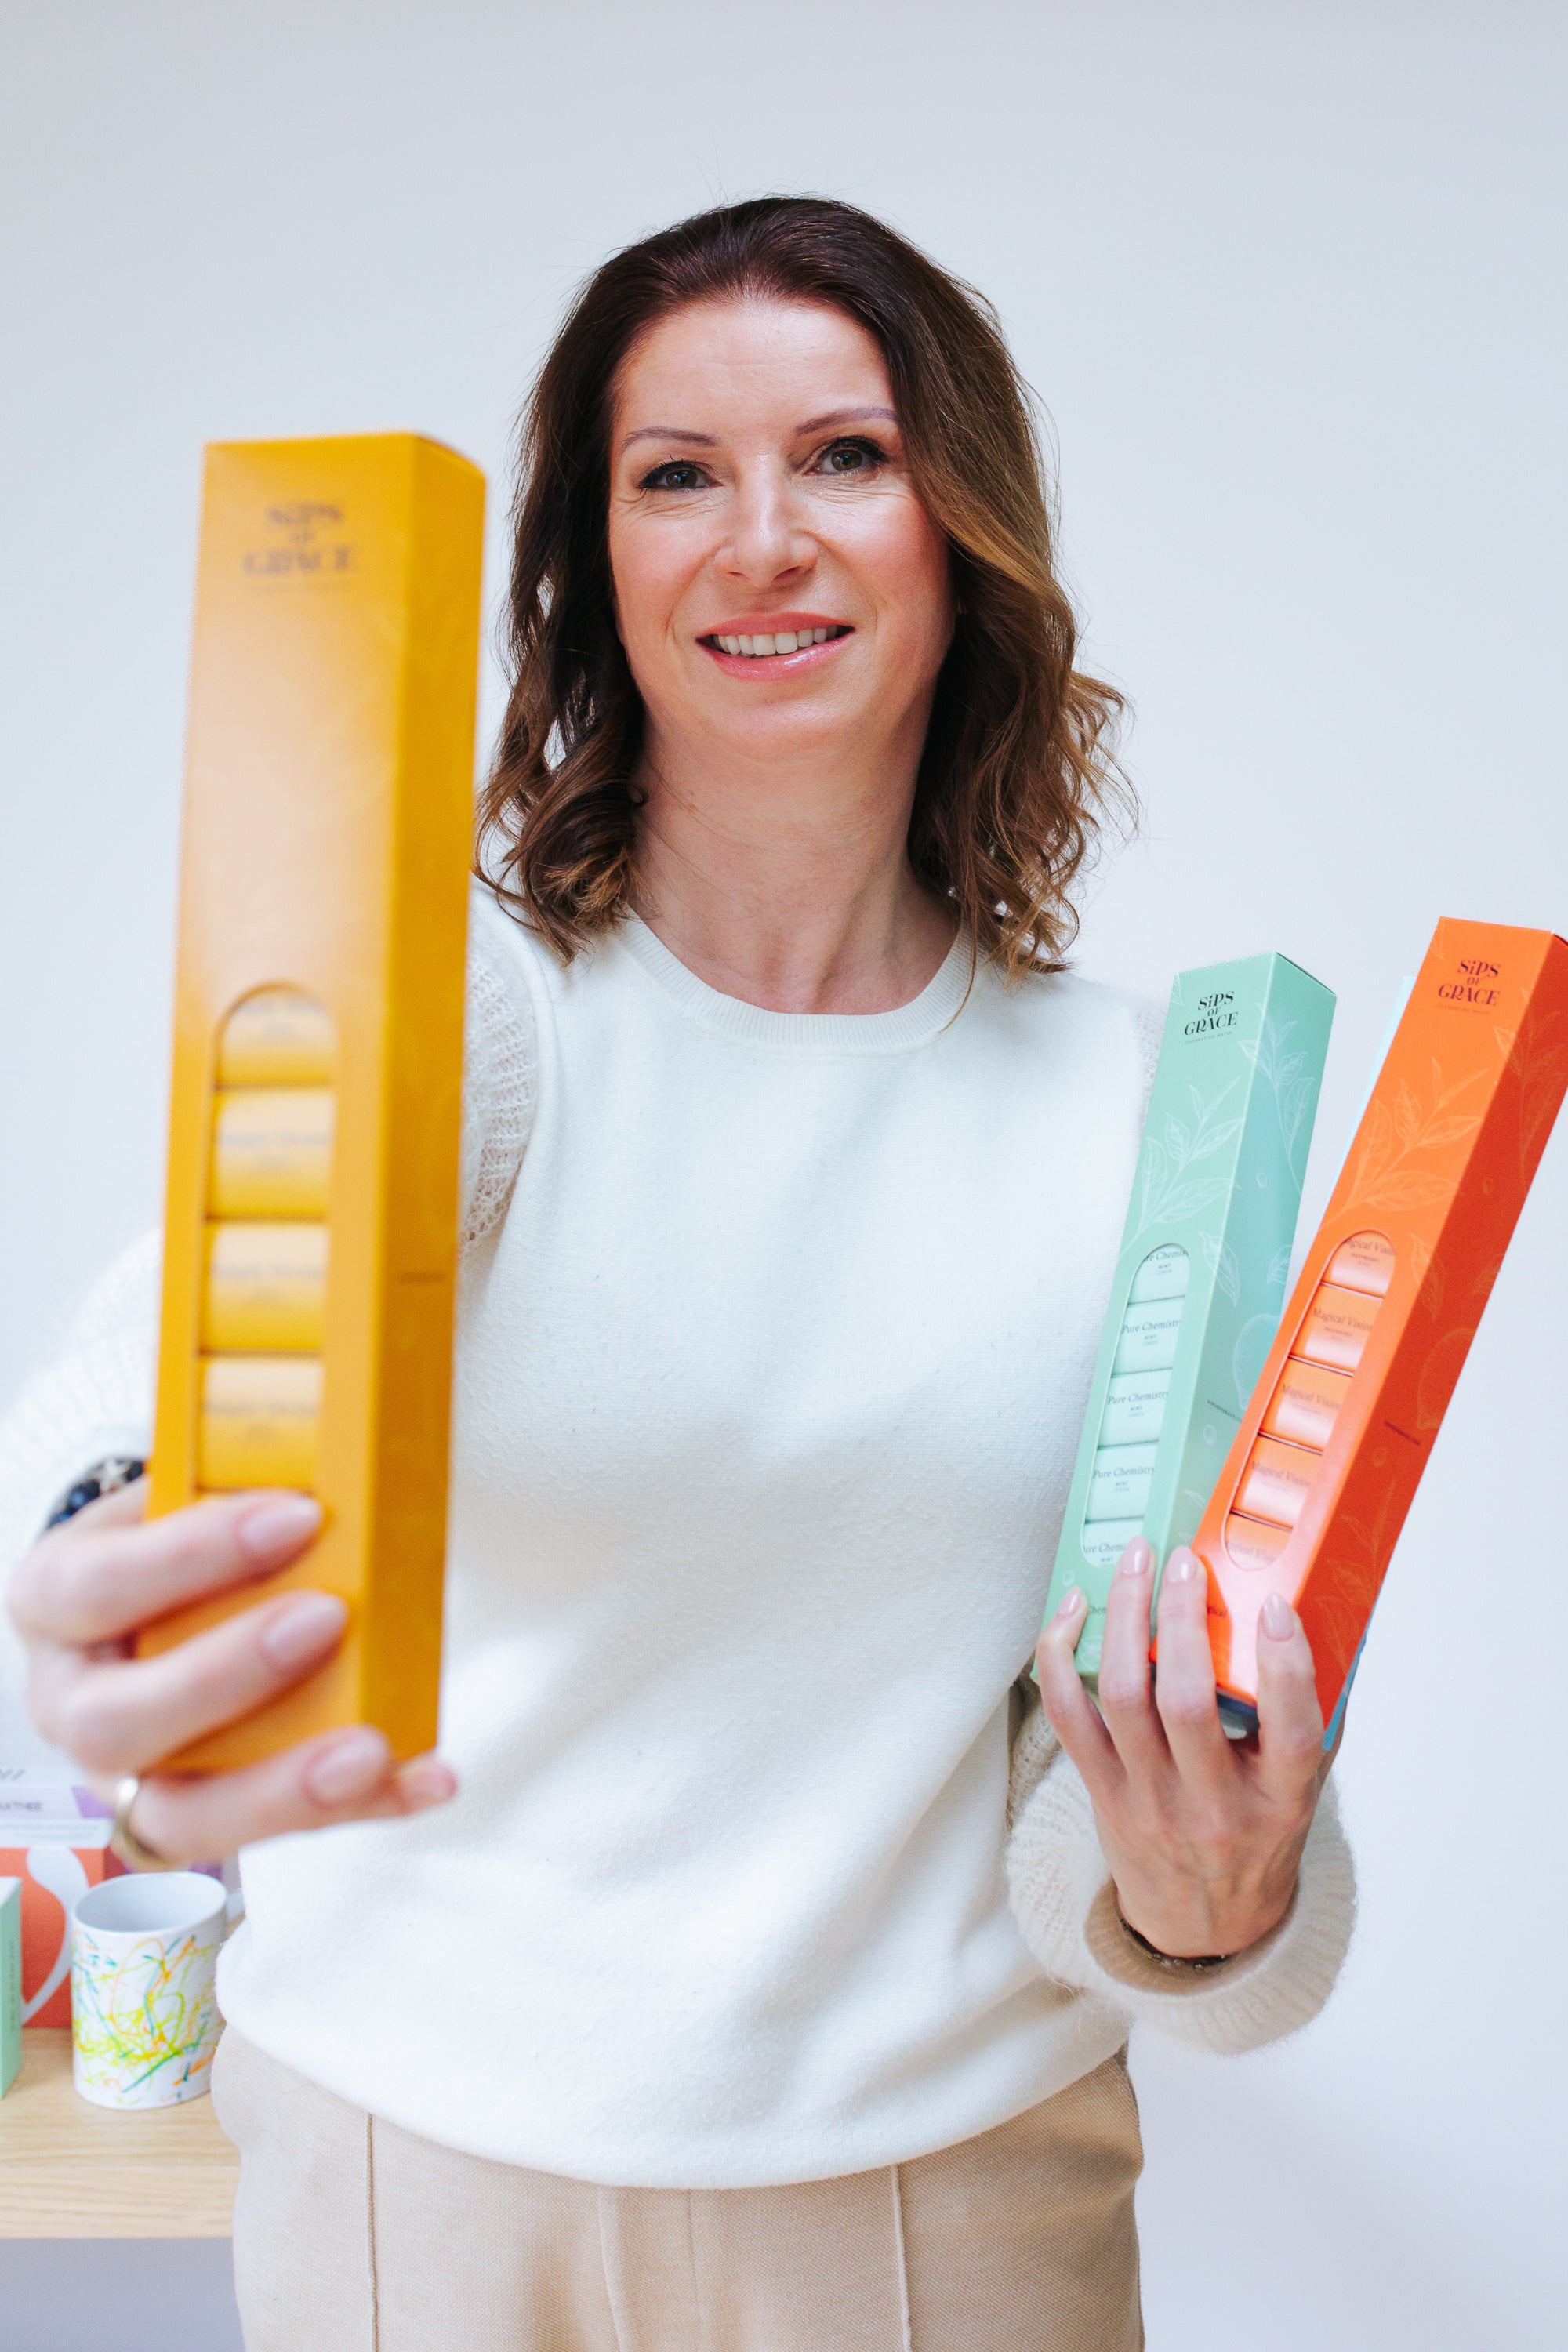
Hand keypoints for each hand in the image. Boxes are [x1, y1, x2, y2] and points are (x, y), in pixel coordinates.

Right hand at [8, 1477, 456, 1863]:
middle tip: (327, 1618)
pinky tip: (425, 1778)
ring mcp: (123, 1777)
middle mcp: (71, 1702)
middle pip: (113, 1724)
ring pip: (179, 1815)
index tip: (297, 1516)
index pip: (96, 1586)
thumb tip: (340, 1474)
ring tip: (372, 1747)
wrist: (153, 1603)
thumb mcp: (175, 1501)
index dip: (190, 1556)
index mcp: (56, 1601)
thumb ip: (233, 1493)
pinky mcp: (192, 1818)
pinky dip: (361, 1806)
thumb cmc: (171, 1549)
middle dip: (227, 1674)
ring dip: (283, 1785)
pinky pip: (273, 1835)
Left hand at [1034, 1537, 1330, 1958]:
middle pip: (1186, 1702)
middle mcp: (1214, 1806)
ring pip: (1123, 1696)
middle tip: (1184, 1561)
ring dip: (1124, 1618)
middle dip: (1181, 1618)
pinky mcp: (1102, 1795)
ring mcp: (1150, 1803)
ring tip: (1134, 1563)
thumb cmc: (1259, 1835)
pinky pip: (1068, 1716)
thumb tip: (1319, 1617)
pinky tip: (1075, 1609)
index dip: (1284, 1665)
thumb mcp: (1304, 1789)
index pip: (1292, 1732)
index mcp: (1280, 1801)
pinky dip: (1062, 1655)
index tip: (1273, 1604)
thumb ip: (1311, 1714)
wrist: (1205, 1927)